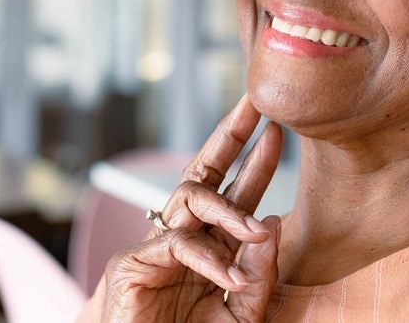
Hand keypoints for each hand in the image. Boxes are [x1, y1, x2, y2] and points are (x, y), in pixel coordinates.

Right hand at [99, 95, 283, 320]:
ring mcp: (156, 246)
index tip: (276, 129)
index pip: (232, 190)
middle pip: (205, 172)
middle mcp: (183, 236)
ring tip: (256, 230)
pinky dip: (211, 261)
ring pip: (193, 197)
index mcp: (209, 244)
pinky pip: (180, 243)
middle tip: (255, 106)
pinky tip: (232, 281)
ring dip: (231, 209)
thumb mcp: (242, 312)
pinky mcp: (132, 265)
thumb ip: (261, 273)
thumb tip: (275, 220)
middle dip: (230, 136)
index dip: (253, 159)